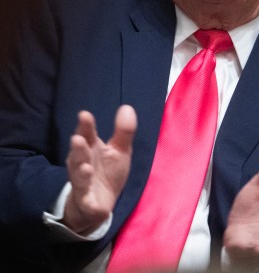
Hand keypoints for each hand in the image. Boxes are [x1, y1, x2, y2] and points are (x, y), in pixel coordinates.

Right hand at [63, 104, 135, 234]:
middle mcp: (82, 165)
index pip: (87, 136)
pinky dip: (87, 202)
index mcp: (91, 150)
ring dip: (81, 173)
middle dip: (78, 148)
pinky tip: (88, 200)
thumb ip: (123, 131)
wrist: (97, 206)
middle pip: (79, 156)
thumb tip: (127, 106)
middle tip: (77, 139)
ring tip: (85, 167)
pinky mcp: (87, 203)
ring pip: (79, 179)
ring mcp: (83, 185)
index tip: (84, 114)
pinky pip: (86, 203)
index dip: (85, 127)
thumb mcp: (119, 151)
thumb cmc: (107, 172)